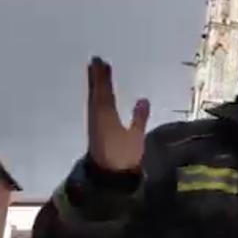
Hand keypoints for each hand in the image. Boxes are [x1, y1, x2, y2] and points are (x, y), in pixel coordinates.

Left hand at [88, 57, 150, 171]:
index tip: (101, 62)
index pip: (104, 91)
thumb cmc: (123, 156)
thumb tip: (143, 99)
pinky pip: (94, 106)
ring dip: (95, 86)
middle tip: (96, 62)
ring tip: (96, 74)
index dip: (103, 77)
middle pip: (96, 92)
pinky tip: (99, 96)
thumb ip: (139, 118)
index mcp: (106, 115)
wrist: (108, 175)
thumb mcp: (135, 138)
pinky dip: (96, 97)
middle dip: (96, 78)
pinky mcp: (95, 129)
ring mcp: (95, 122)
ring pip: (94, 99)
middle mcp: (97, 115)